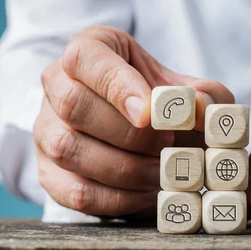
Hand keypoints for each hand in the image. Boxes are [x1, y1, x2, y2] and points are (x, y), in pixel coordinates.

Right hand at [34, 26, 232, 217]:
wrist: (139, 133)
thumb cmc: (159, 102)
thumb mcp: (185, 88)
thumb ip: (205, 94)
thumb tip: (201, 108)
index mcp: (88, 51)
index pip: (85, 58)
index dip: (117, 85)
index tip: (150, 112)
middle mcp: (56, 85)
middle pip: (74, 105)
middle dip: (128, 133)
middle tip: (167, 144)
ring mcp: (45, 130)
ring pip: (69, 149)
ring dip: (125, 168)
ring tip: (162, 173)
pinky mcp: (49, 173)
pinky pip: (75, 190)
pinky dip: (117, 198)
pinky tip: (146, 194)